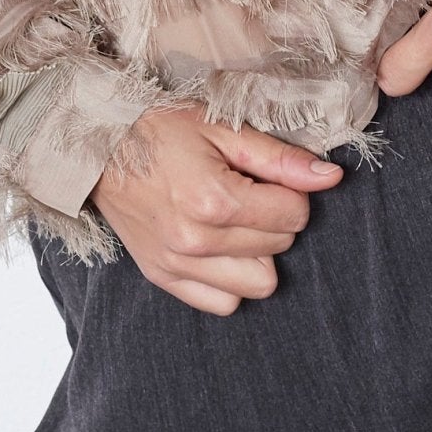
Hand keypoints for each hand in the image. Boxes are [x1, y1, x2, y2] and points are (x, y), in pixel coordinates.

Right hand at [90, 103, 343, 315]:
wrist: (100, 145)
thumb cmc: (162, 128)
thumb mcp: (223, 128)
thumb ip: (280, 158)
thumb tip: (331, 179)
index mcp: (215, 199)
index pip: (294, 214)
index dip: (292, 191)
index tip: (271, 176)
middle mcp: (196, 241)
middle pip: (280, 247)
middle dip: (277, 218)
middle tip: (251, 191)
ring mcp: (178, 264)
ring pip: (259, 284)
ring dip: (259, 253)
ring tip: (238, 222)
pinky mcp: (163, 277)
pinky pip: (223, 303)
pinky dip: (231, 279)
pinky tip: (220, 247)